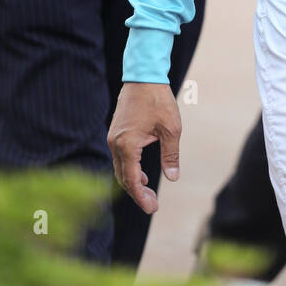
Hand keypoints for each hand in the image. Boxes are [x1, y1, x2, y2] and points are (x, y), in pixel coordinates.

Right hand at [107, 82, 181, 213]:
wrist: (144, 76)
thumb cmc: (158, 100)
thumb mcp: (171, 129)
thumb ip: (170, 156)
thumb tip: (172, 178)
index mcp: (128, 145)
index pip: (132, 180)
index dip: (142, 197)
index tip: (153, 208)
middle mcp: (116, 143)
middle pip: (123, 177)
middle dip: (137, 192)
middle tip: (153, 205)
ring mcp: (113, 137)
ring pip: (120, 168)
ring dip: (133, 181)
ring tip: (149, 191)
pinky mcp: (115, 132)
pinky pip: (120, 157)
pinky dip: (129, 168)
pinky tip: (142, 173)